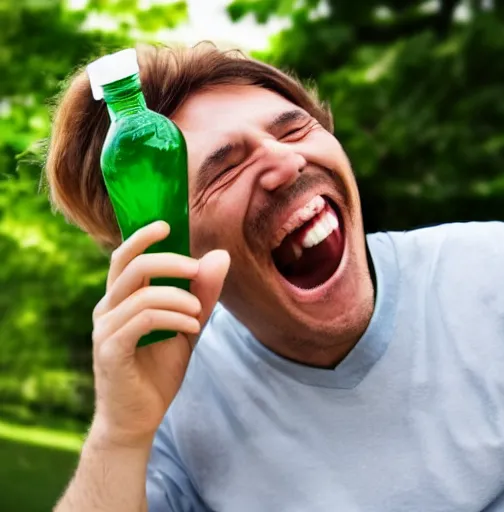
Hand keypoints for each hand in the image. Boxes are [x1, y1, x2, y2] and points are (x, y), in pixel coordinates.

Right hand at [89, 221, 229, 447]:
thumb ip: (202, 294)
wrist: (138, 417)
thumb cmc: (158, 369)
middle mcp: (107, 308)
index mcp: (121, 298)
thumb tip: (220, 256)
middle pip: (132, 265)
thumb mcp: (187, 325)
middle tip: (197, 268)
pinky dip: (173, 318)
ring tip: (199, 313)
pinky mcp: (110, 350)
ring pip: (142, 293)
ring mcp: (105, 329)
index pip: (126, 256)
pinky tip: (192, 327)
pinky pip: (144, 319)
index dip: (142, 236)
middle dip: (168, 260)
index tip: (168, 226)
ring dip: (179, 297)